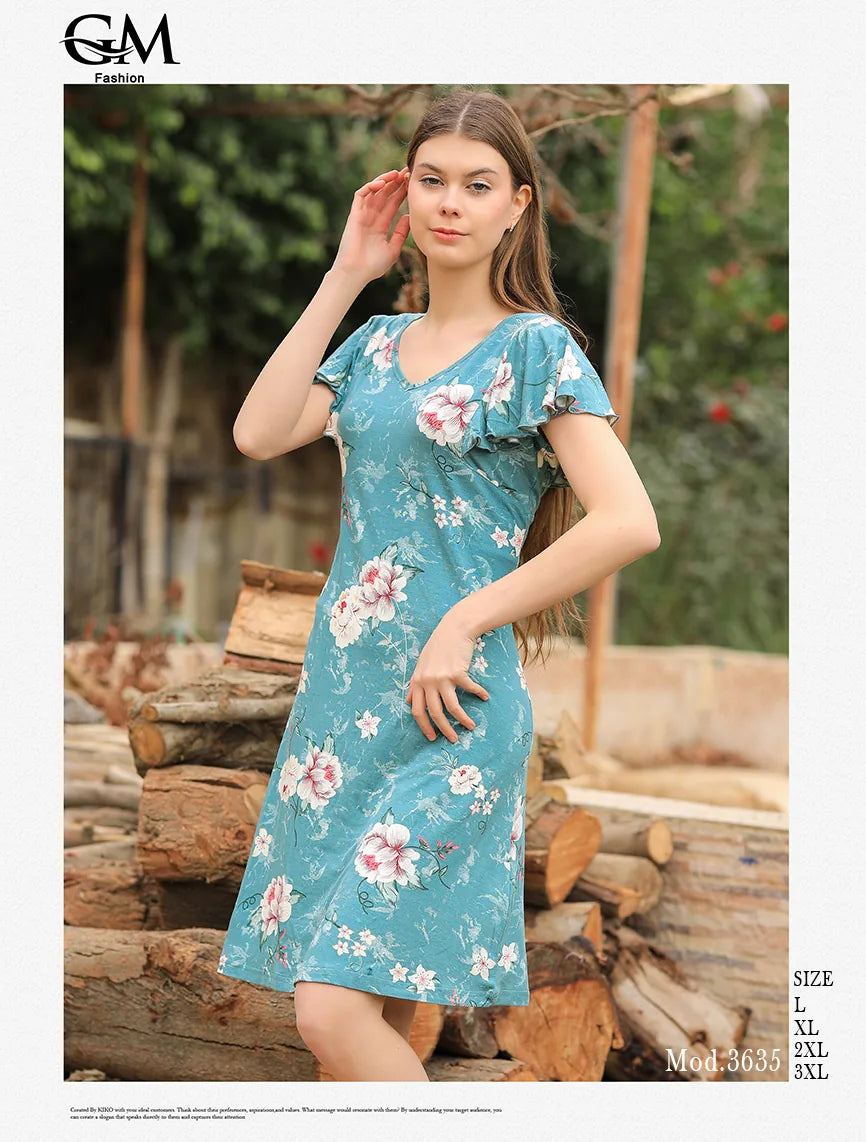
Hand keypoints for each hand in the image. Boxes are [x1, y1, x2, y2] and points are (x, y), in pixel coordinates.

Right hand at [332, 167, 411, 284]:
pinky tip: (382, 182)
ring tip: (397, 173)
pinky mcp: (354, 215)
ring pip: (373, 192)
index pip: (393, 204)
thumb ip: (401, 233)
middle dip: (395, 183)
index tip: (412, 184)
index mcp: (380, 226)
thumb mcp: (393, 249)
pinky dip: (370, 187)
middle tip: (407, 171)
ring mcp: (362, 215)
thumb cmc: (373, 266)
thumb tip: (409, 218)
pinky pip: (361, 195)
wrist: (356, 273)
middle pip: (384, 195)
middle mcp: (371, 218)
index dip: (402, 193)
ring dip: (384, 180)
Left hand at [406, 614, 489, 742]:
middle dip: (444, 729)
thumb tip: (409, 701)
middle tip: (453, 739)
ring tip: (471, 726)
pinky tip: (484, 697)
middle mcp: (427, 681)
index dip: (424, 726)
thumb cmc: (438, 646)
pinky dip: (478, 694)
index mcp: (417, 681)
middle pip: (434, 713)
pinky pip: (469, 689)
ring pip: (452, 707)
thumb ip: (415, 683)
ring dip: (462, 720)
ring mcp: (442, 677)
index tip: (432, 737)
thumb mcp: (421, 664)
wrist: (454, 627)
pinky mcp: (457, 672)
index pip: (417, 710)